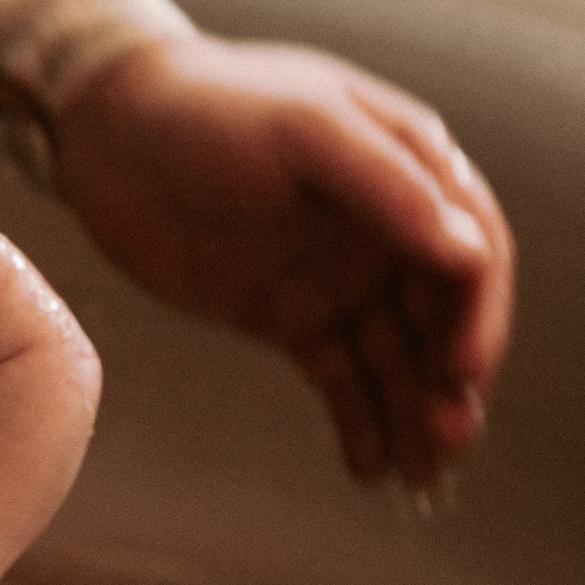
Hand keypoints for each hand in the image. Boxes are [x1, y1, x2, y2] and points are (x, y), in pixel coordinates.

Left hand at [54, 35, 513, 489]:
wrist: (105, 129)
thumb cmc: (208, 104)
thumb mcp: (303, 131)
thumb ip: (387, 186)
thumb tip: (469, 255)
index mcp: (409, 168)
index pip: (473, 254)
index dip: (479, 316)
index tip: (460, 372)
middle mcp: (386, 228)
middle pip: (444, 320)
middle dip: (452, 385)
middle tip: (446, 445)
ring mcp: (339, 276)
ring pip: (399, 360)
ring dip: (415, 417)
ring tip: (417, 480)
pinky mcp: (290, 315)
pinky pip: (343, 378)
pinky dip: (361, 423)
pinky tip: (369, 469)